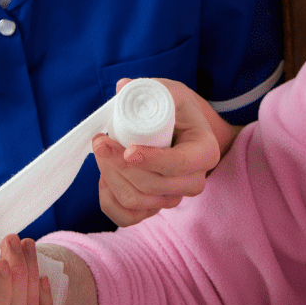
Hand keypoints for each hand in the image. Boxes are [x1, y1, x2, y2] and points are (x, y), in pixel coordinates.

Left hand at [94, 77, 236, 225]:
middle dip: (119, 166)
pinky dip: (109, 200)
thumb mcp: (170, 93)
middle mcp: (194, 181)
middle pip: (153, 186)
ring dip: (111, 177)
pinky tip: (105, 178)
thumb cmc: (176, 110)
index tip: (126, 150)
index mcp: (205, 152)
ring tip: (101, 152)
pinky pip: (127, 218)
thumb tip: (122, 87)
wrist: (180, 131)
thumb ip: (150, 88)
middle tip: (100, 141)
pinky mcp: (153, 208)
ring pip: (136, 201)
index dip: (151, 161)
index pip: (178, 165)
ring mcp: (173, 198)